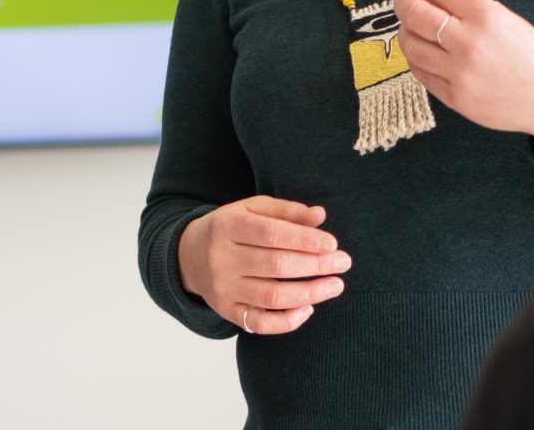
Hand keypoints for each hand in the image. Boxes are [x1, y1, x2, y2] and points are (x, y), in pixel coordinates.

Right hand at [176, 195, 351, 334]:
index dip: (304, 239)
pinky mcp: (226, 311)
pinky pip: (260, 323)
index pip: (271, 233)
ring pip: (272, 297)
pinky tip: (309, 308)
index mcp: (227, 226)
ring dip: (310, 293)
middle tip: (343, 263)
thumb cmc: (232, 228)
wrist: (190, 255)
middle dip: (315, 265)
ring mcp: (223, 288)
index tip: (332, 244)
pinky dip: (288, 321)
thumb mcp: (252, 210)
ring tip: (335, 285)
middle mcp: (221, 258)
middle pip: (275, 265)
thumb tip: (320, 216)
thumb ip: (286, 211)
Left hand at [393, 0, 533, 140]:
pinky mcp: (455, 98)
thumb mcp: (509, 19)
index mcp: (487, 16)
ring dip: (406, 33)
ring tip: (410, 29)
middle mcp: (469, 43)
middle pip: (416, 17)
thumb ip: (471, 10)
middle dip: (404, 5)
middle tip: (404, 2)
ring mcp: (459, 73)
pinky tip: (421, 53)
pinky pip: (421, 74)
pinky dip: (416, 59)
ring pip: (412, 47)